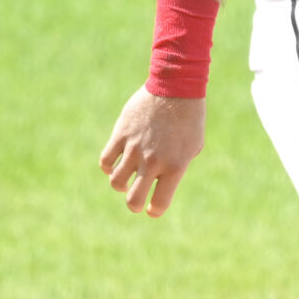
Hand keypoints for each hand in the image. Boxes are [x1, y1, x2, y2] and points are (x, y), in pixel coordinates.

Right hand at [100, 88, 205, 216]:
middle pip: (133, 200)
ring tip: (126, 180)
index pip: (159, 202)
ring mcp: (134, 148)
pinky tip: (115, 164)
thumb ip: (177, 167)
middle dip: (134, 205)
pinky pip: (106, 160)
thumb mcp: (193, 146)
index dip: (154, 210)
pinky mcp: (121, 134)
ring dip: (120, 185)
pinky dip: (108, 167)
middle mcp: (153, 161)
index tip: (152, 209)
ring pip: (116, 181)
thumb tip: (160, 181)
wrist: (175, 88)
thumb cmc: (189, 119)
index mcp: (175, 167)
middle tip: (136, 201)